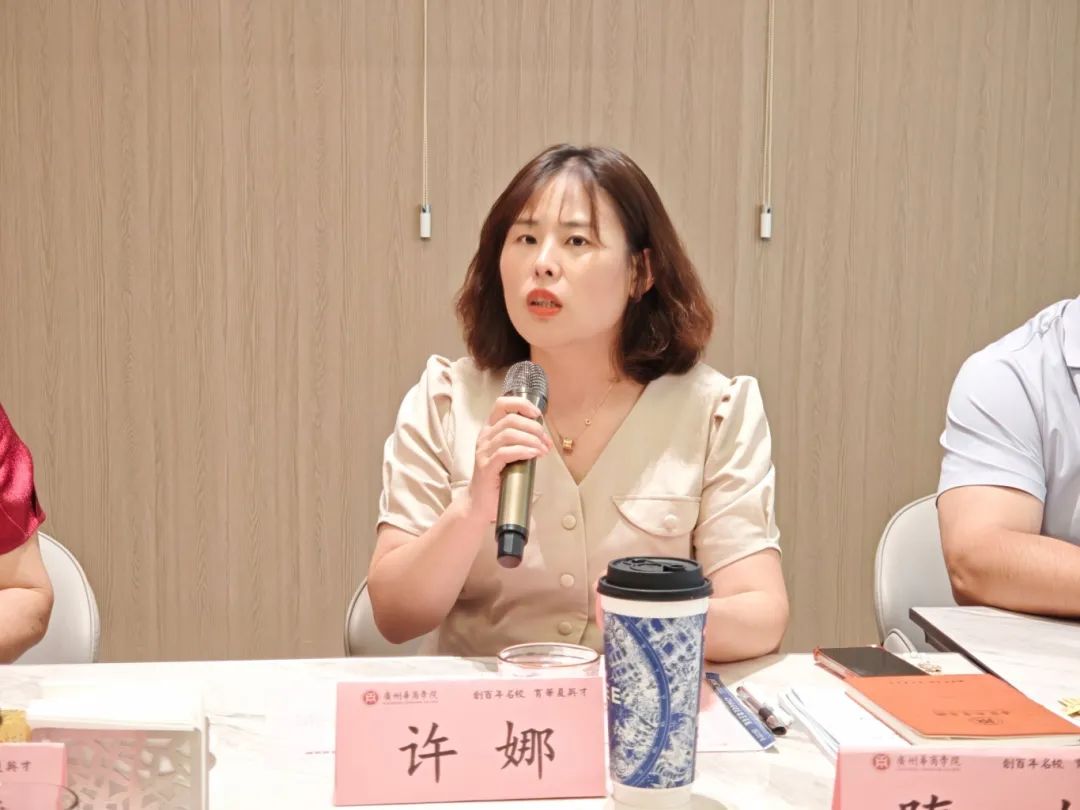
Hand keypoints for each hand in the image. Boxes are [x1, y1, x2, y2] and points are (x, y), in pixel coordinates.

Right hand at [465, 396, 552, 522]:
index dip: (521, 404)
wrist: (480, 503)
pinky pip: (505, 453)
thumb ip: (521, 441)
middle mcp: (485, 438)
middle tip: (546, 440)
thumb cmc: (498, 478)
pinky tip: (534, 455)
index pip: (502, 404)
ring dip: (531, 439)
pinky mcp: (486, 467)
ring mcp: (483, 452)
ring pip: (509, 434)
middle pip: (510, 419)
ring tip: (543, 449)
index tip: (537, 414)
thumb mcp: (509, 454)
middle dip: (533, 427)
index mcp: (490, 430)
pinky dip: (524, 451)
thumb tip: (543, 435)